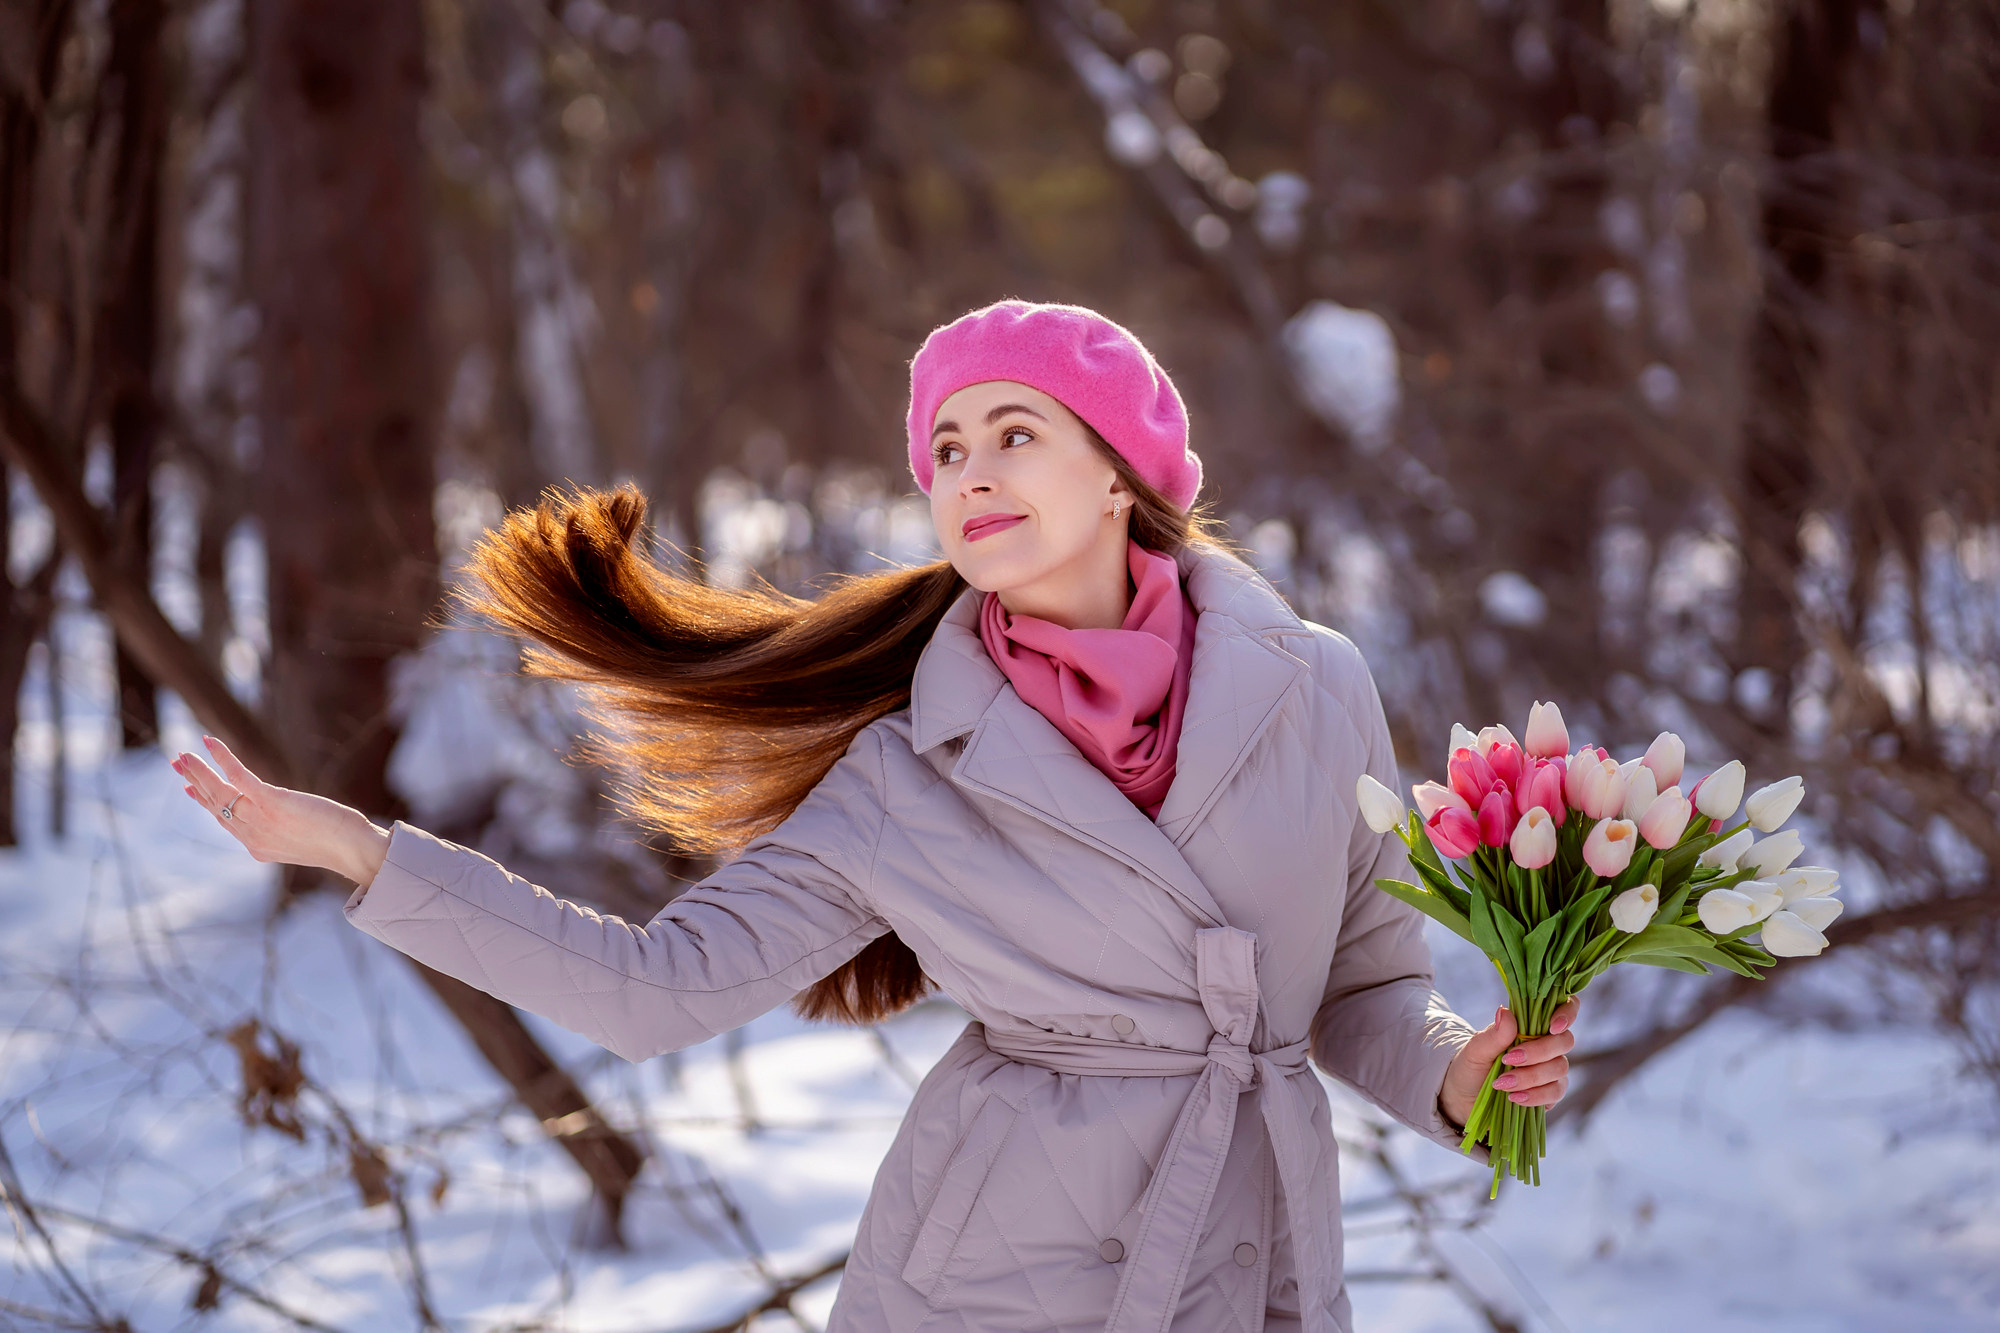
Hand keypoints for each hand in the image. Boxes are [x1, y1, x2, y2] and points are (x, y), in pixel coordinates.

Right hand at [171, 734, 391, 887]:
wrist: (353, 850)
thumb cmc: (340, 843)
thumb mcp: (302, 840)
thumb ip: (283, 830)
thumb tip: (279, 815)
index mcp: (258, 846)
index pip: (223, 821)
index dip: (205, 802)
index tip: (189, 789)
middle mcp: (252, 836)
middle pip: (216, 805)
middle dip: (195, 782)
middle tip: (177, 763)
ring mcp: (260, 820)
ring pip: (220, 792)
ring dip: (199, 771)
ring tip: (182, 755)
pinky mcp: (272, 803)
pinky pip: (239, 777)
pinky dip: (222, 758)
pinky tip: (209, 742)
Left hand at [1439, 995, 1579, 1130]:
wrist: (1463, 1097)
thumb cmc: (1471, 1066)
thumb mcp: (1475, 1051)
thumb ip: (1494, 1034)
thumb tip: (1505, 1011)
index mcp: (1530, 1025)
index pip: (1564, 1007)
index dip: (1567, 1012)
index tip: (1552, 1026)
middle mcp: (1546, 1044)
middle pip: (1564, 1041)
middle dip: (1539, 1052)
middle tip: (1509, 1060)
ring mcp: (1551, 1069)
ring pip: (1560, 1068)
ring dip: (1531, 1077)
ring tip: (1502, 1083)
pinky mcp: (1550, 1092)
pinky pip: (1555, 1092)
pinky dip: (1535, 1095)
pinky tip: (1514, 1097)